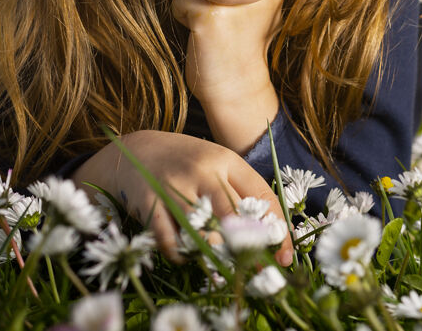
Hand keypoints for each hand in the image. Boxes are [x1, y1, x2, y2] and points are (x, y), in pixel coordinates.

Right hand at [73, 130, 293, 264]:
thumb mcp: (217, 163)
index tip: (284, 257)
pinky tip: (185, 257)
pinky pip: (169, 238)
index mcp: (225, 159)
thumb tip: (273, 232)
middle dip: (249, 248)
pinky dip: (180, 254)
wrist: (136, 150)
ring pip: (203, 230)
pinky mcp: (150, 202)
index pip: (261, 194)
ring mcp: (174, 185)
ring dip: (213, 253)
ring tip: (220, 265)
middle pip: (233, 215)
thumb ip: (240, 189)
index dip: (276, 228)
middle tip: (257, 271)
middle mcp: (202, 170)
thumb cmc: (186, 162)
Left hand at [172, 0, 283, 153]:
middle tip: (224, 26)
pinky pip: (180, 0)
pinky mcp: (211, 12)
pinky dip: (183, 18)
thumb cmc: (239, 48)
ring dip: (193, 4)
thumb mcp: (254, 7)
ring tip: (214, 29)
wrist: (239, 91)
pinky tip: (204, 37)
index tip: (235, 17)